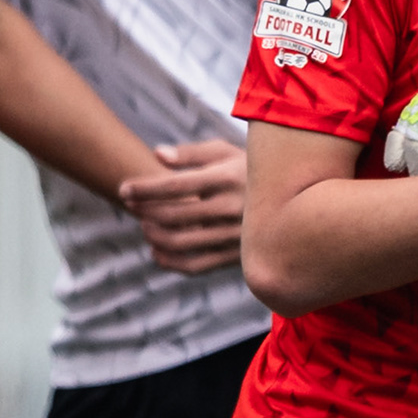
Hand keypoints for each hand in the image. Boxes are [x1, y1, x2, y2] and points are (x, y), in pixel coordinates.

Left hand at [119, 139, 246, 274]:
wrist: (293, 200)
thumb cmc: (248, 169)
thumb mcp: (226, 152)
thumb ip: (191, 153)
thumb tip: (157, 154)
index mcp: (228, 177)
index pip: (175, 185)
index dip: (144, 188)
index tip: (123, 189)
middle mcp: (233, 207)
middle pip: (174, 215)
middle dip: (145, 210)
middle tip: (131, 205)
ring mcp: (236, 235)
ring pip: (181, 242)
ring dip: (154, 235)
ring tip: (145, 225)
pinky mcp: (237, 256)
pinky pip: (197, 265)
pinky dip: (170, 262)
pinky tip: (156, 252)